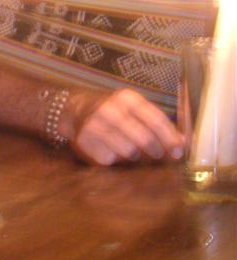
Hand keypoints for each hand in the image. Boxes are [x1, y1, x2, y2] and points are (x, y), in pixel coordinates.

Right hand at [61, 88, 185, 165]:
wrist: (75, 110)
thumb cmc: (113, 111)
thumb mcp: (134, 109)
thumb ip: (157, 123)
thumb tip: (183, 142)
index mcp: (127, 98)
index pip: (155, 119)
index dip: (169, 138)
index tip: (178, 152)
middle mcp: (109, 109)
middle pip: (143, 139)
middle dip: (155, 152)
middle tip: (158, 157)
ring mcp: (95, 126)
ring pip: (128, 152)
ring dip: (135, 157)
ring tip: (133, 152)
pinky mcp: (85, 142)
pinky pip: (111, 160)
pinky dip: (116, 161)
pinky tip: (113, 153)